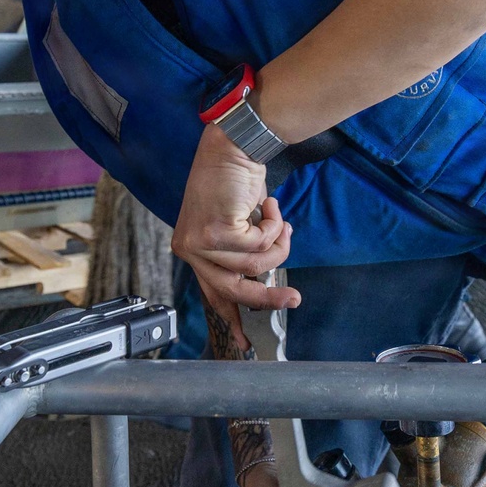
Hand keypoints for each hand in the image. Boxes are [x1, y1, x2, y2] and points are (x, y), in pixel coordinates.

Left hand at [171, 123, 300, 344]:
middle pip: (234, 290)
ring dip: (277, 244)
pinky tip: (270, 206)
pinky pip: (260, 244)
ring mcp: (201, 241)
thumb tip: (264, 278)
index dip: (231, 317)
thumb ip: (243, 252)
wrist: (233, 146)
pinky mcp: (216, 231)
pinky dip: (275, 226)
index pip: (213, 293)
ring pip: (254, 265)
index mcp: (193, 250)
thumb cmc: (235, 182)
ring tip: (280, 222)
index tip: (243, 340)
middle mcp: (191, 249)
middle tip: (294, 298)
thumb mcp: (237, 223)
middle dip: (269, 296)